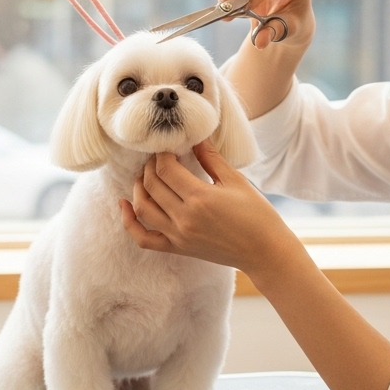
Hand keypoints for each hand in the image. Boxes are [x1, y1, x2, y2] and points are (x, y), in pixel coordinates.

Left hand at [119, 140, 302, 277]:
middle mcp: (184, 218)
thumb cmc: (257, 215)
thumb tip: (195, 137)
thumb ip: (211, 158)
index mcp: (200, 198)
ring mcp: (178, 236)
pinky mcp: (177, 248)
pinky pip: (143, 238)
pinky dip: (129, 222)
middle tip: (159, 157)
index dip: (162, 154)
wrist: (265, 252)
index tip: (169, 147)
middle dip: (150, 166)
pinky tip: (124, 205)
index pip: (166, 169)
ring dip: (138, 187)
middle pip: (151, 185)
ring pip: (142, 208)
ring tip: (145, 175)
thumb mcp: (236, 181)